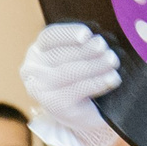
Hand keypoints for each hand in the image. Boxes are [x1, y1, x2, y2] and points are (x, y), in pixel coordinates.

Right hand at [22, 23, 121, 145]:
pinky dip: (97, 83)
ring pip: (69, 72)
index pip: (49, 37)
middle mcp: (33, 69)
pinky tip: (112, 79)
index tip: (87, 34)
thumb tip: (98, 39)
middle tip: (106, 48)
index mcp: (37, 50)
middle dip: (86, 50)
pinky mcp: (55, 105)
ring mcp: (41, 89)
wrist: (81, 111)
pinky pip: (78, 90)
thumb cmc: (79, 76)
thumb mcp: (75, 55)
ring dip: (94, 65)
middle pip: (60, 55)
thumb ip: (80, 44)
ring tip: (113, 61)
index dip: (68, 34)